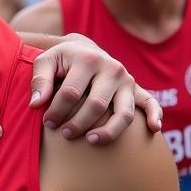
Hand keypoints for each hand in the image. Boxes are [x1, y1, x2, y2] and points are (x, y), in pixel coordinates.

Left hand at [30, 33, 161, 143]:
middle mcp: (112, 69)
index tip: (47, 122)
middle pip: (96, 105)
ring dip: (108, 131)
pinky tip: (153, 129)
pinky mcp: (136, 90)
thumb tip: (36, 103)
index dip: (56, 111)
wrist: (85, 50)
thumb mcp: (46, 62)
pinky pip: (150, 103)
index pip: (70, 93)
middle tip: (64, 134)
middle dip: (77, 123)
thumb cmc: (62, 61)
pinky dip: (154, 116)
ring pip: (124, 112)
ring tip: (91, 140)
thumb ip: (39, 80)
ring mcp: (127, 81)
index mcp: (88, 59)